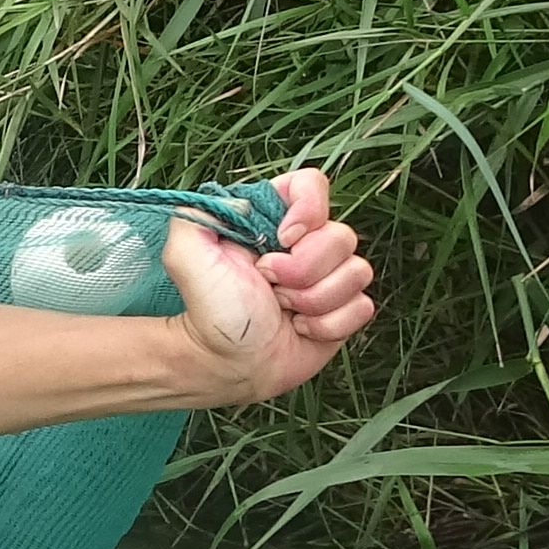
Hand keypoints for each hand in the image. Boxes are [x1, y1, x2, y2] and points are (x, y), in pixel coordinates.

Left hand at [162, 166, 376, 404]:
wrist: (228, 363)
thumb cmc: (209, 309)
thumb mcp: (186, 255)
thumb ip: (198, 215)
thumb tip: (242, 200)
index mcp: (274, 218)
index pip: (311, 185)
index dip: (308, 209)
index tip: (283, 238)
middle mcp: (307, 242)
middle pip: (341, 236)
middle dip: (302, 270)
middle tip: (269, 286)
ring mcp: (331, 275)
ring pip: (357, 272)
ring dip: (313, 300)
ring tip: (282, 309)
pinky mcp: (345, 308)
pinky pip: (362, 307)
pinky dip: (328, 324)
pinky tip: (300, 328)